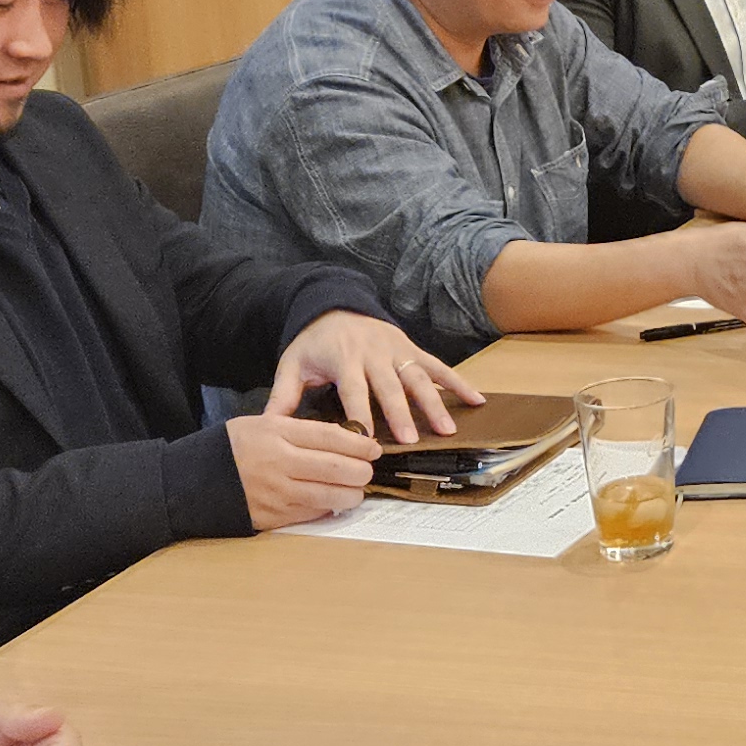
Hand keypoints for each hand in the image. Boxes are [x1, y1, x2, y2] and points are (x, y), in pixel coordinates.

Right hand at [228, 413, 384, 528]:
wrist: (193, 481)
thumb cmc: (233, 448)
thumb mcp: (261, 424)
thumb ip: (299, 430)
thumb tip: (344, 439)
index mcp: (275, 433)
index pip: (329, 437)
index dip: (358, 444)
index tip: (373, 448)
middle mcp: (277, 462)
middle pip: (334, 468)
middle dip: (360, 470)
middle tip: (368, 470)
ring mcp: (276, 493)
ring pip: (329, 496)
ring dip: (351, 494)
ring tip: (356, 489)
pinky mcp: (273, 517)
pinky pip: (312, 513)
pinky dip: (328, 508)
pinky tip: (333, 502)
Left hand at [267, 308, 471, 443]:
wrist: (334, 305)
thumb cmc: (313, 344)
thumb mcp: (292, 364)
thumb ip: (283, 396)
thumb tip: (269, 427)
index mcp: (343, 359)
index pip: (353, 390)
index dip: (360, 414)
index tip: (365, 440)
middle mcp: (373, 354)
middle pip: (389, 386)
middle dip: (401, 413)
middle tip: (409, 439)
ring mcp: (396, 350)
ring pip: (418, 378)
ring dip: (434, 403)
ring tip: (447, 429)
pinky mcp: (411, 349)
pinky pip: (437, 366)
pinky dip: (458, 382)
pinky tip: (476, 401)